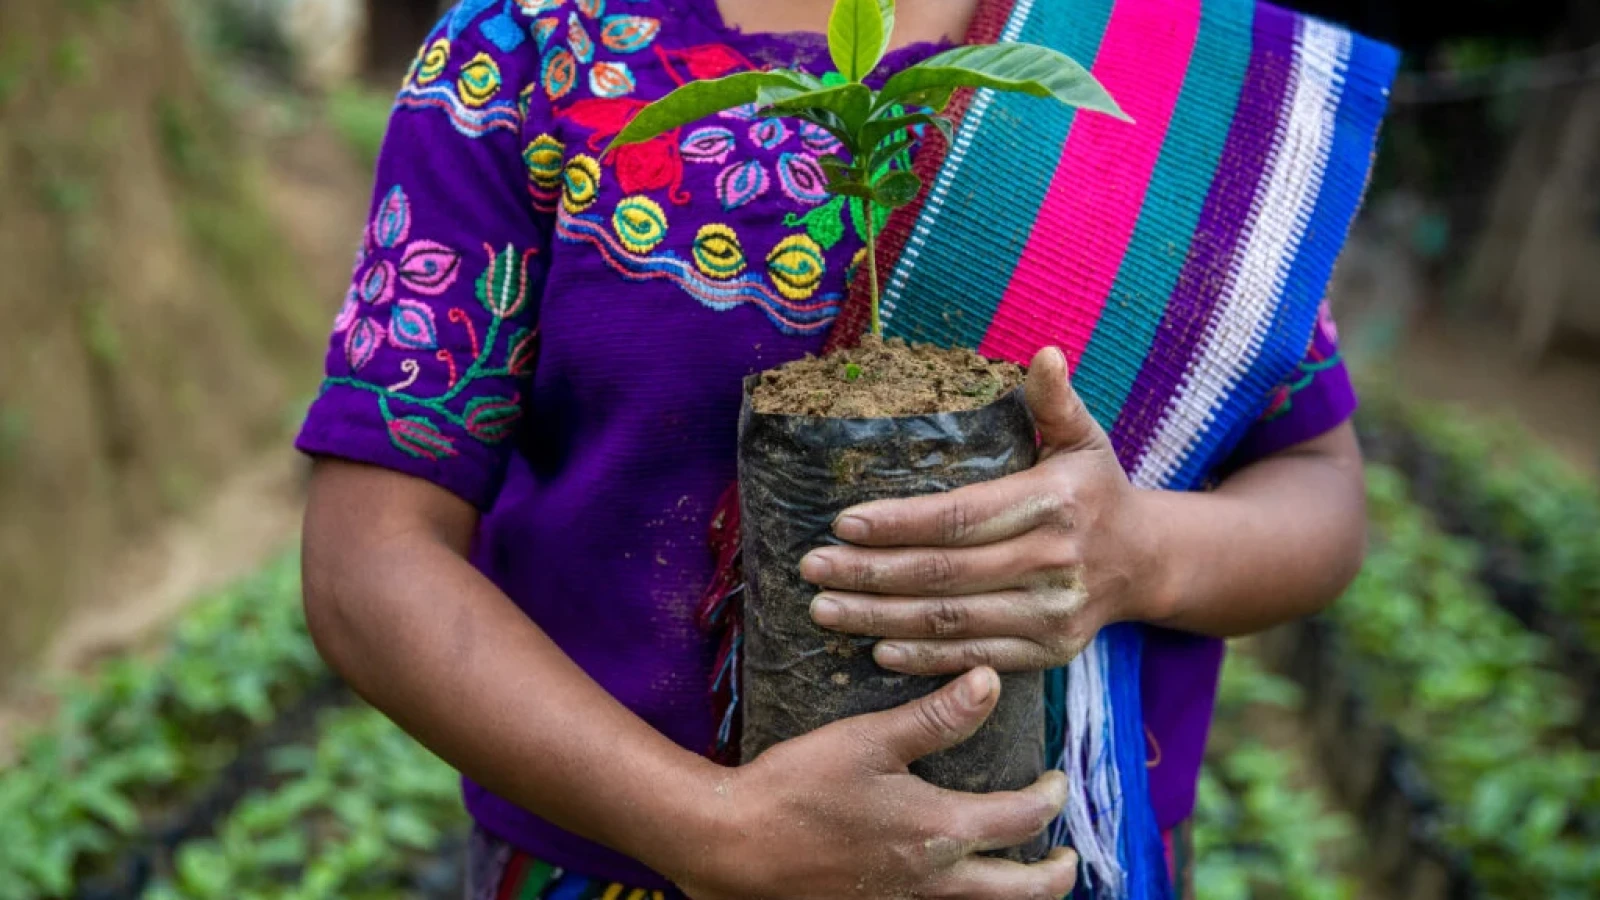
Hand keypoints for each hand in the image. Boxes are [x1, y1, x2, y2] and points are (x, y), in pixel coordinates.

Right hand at [670, 668, 1078, 899]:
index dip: (1050, 798)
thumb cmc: (797, 788)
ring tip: (1017, 869)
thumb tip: (989, 681)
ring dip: (1013, 892)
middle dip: (1054, 876)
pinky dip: (962, 897)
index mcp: (940, 831)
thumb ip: (935, 716)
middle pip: (1022, 894)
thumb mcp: (868, 740)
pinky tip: (948, 876)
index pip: (1022, 820)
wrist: (732, 847)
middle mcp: (934, 881)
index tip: (1057, 780)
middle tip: (1067, 855)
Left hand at [800, 347, 1169, 674]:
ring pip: (951, 621)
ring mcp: (1052, 614)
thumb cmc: (1096, 489)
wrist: (1146, 563)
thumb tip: (1045, 353)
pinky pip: (974, 658)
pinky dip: (922, 658)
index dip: (900, 522)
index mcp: (1056, 503)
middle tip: (813, 567)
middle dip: (871, 573)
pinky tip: (876, 650)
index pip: (962, 516)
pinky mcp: (1048, 652)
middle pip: (945, 573)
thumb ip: (1053, 400)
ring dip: (880, 619)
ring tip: (824, 610)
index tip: (844, 522)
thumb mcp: (1083, 438)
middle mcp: (1055, 562)